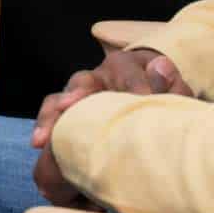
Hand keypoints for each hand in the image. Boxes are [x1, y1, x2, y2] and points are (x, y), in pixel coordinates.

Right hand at [31, 48, 191, 202]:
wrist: (148, 102)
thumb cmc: (162, 98)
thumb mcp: (174, 91)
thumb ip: (172, 85)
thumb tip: (161, 67)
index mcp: (125, 66)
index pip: (126, 71)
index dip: (133, 85)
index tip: (141, 99)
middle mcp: (96, 78)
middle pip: (82, 82)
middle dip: (75, 94)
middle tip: (70, 105)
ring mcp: (78, 97)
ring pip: (58, 101)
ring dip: (51, 117)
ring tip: (42, 139)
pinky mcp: (68, 117)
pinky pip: (51, 120)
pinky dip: (46, 130)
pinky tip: (40, 145)